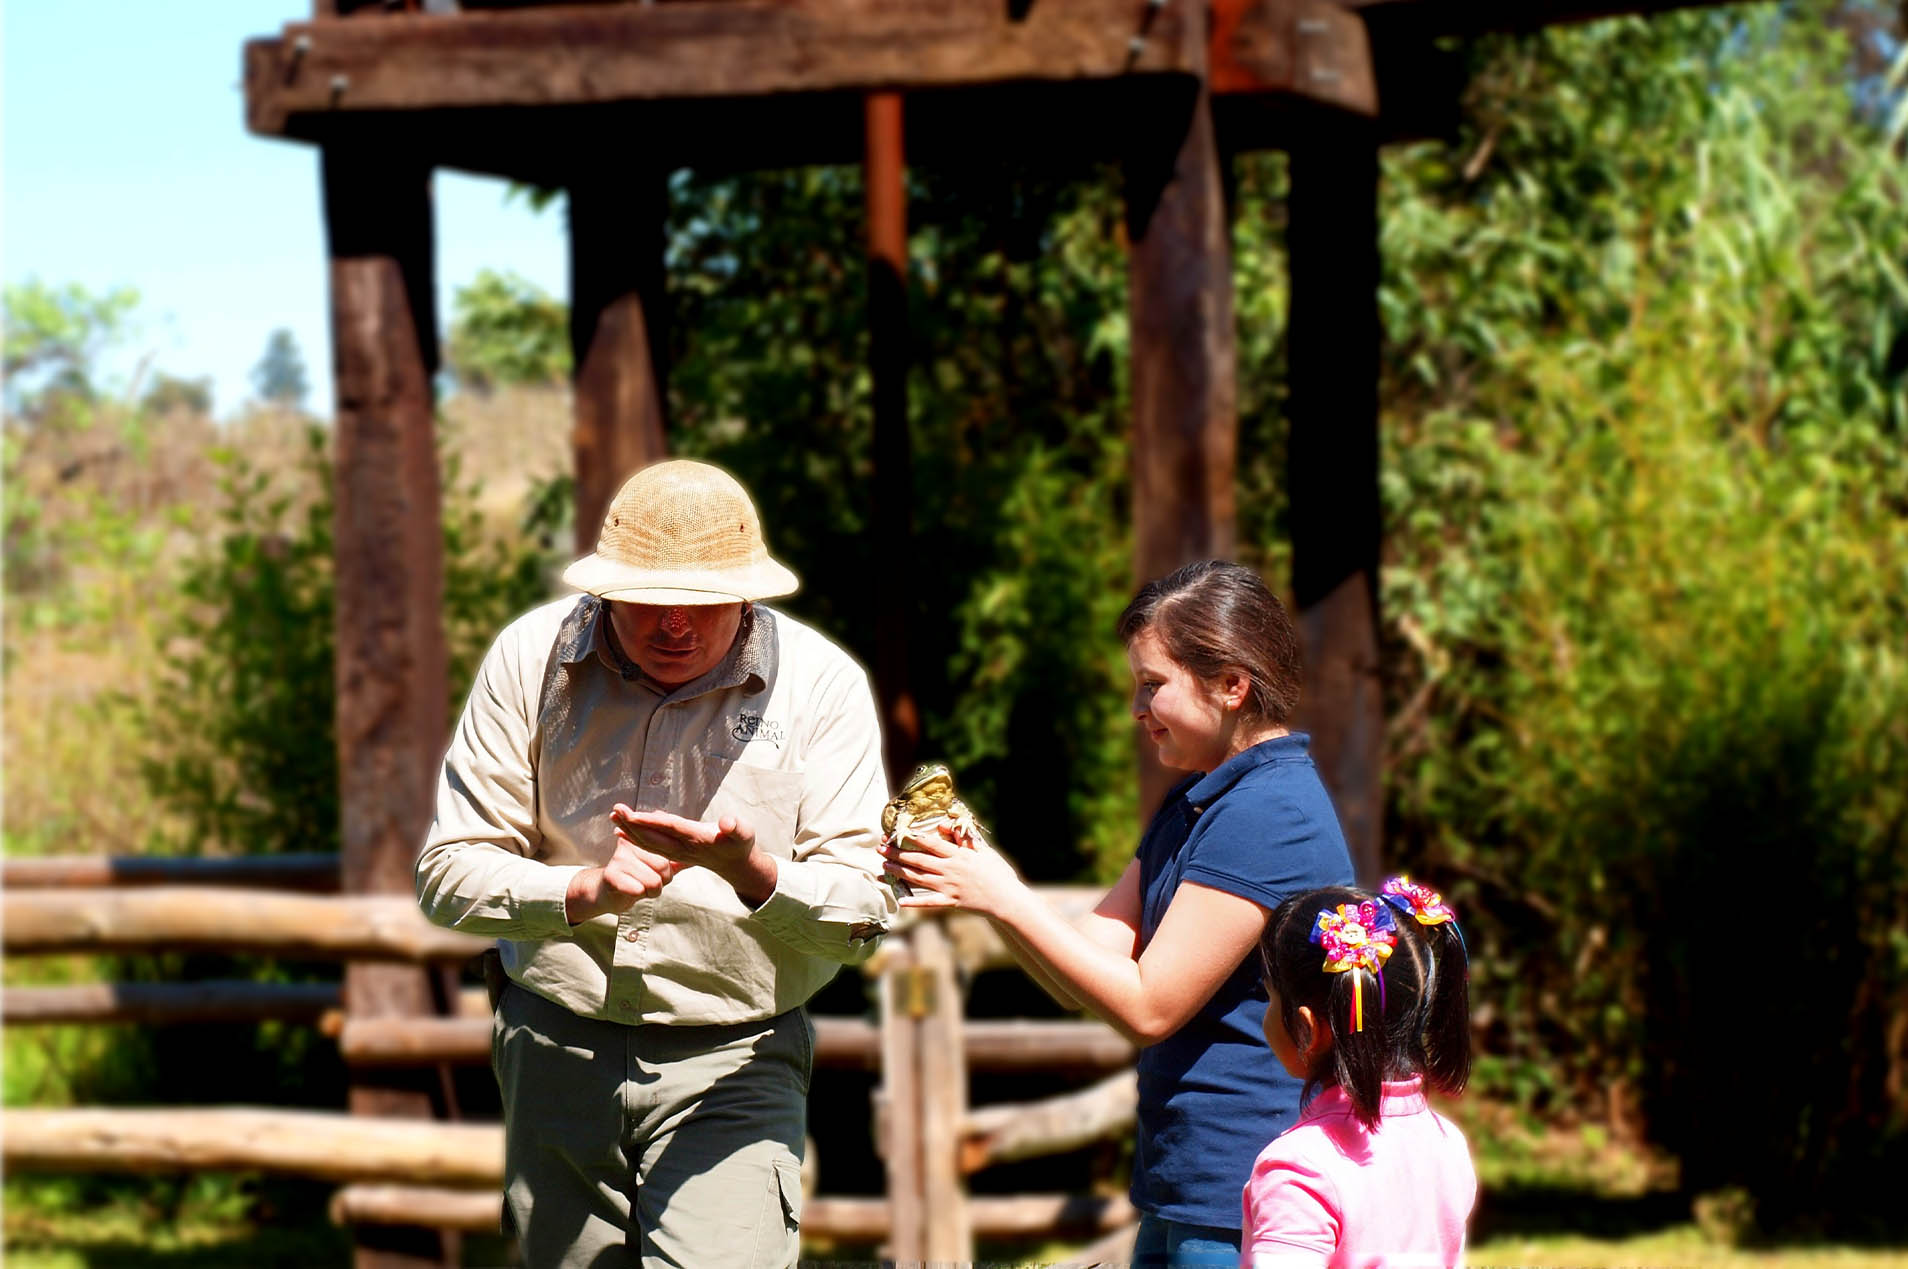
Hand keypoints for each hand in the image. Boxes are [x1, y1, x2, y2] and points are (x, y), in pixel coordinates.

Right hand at [565, 832, 678, 923]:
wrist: (607, 893)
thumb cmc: (635, 878)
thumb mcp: (656, 865)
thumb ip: (675, 858)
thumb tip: (697, 853)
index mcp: (642, 837)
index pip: (670, 853)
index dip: (666, 871)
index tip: (652, 871)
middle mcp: (630, 843)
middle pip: (663, 868)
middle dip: (659, 882)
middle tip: (644, 881)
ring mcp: (620, 858)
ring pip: (653, 881)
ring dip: (649, 891)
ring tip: (636, 885)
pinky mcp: (612, 875)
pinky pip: (638, 890)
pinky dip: (637, 896)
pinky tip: (628, 891)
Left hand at [612, 805, 777, 907]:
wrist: (737, 864)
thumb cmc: (741, 844)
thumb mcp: (744, 833)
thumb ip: (736, 827)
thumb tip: (727, 822)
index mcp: (697, 839)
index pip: (669, 828)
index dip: (649, 821)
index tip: (631, 814)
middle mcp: (683, 847)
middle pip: (653, 837)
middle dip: (632, 825)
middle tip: (615, 810)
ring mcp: (677, 852)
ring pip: (649, 842)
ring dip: (630, 831)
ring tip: (614, 818)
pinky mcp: (675, 852)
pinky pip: (652, 845)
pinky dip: (636, 838)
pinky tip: (624, 830)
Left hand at [881, 820, 1025, 917]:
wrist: (1007, 898)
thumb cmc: (997, 872)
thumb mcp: (983, 850)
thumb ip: (963, 837)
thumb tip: (944, 824)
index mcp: (958, 854)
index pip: (930, 843)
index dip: (911, 838)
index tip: (896, 834)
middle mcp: (950, 869)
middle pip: (918, 860)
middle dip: (897, 854)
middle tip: (880, 849)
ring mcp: (949, 886)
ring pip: (919, 878)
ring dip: (899, 872)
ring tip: (884, 868)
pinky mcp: (951, 902)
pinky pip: (929, 902)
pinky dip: (914, 902)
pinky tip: (900, 901)